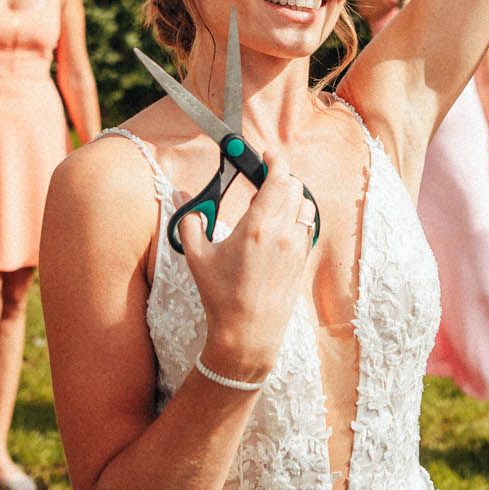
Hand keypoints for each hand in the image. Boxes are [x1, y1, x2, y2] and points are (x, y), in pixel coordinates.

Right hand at [178, 158, 314, 383]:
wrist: (248, 334)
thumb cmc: (221, 297)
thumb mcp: (198, 257)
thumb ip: (190, 222)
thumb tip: (182, 198)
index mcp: (258, 226)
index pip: (279, 177)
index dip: (275, 160)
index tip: (267, 155)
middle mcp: (284, 233)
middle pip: (295, 187)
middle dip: (280, 178)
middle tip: (261, 183)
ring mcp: (298, 247)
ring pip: (304, 206)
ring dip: (290, 198)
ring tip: (267, 208)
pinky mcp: (303, 260)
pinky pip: (306, 227)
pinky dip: (295, 218)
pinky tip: (275, 230)